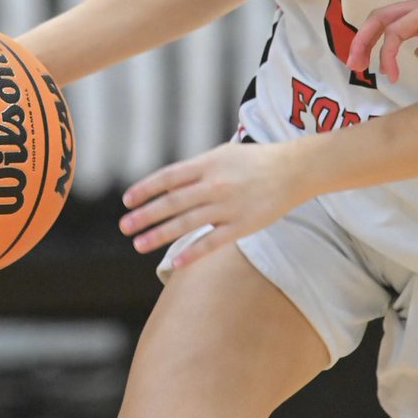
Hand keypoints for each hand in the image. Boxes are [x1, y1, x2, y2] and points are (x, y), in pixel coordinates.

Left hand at [119, 140, 307, 268]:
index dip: (145, 189)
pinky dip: (193, 252)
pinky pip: (213, 242)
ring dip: (159, 235)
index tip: (127, 200)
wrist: (293, 169)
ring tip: (139, 244)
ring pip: (187, 223)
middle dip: (145, 215)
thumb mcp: (221, 155)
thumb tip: (167, 185)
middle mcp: (214, 184)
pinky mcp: (243, 225)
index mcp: (207, 163)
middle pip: (172, 202)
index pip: (168, 177)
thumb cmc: (253, 161)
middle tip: (124, 226)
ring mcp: (228, 206)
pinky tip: (176, 262)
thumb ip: (195, 170)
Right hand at [346, 0, 417, 81]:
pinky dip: (386, 39)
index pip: (395, 30)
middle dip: (362, 40)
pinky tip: (384, 56)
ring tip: (360, 62)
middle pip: (380, 17)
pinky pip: (399, 25)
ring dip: (370, 38)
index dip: (387, 54)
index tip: (390, 76)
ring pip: (386, 19)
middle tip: (354, 65)